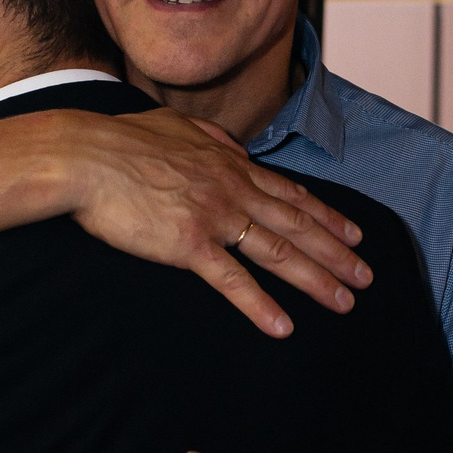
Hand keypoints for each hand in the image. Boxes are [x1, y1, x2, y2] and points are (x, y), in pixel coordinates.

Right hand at [65, 110, 369, 339]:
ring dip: (316, 279)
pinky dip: (261, 305)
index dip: (326, 216)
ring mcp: (214, 216)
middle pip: (296, 225)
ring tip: (344, 302)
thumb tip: (232, 147)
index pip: (290, 194)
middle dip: (336, 252)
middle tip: (367, 276)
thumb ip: (211, 139)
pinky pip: (232, 281)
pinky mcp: (188, 244)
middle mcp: (232, 189)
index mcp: (229, 163)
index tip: (354, 234)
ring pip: (278, 252)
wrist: (85, 155)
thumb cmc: (120, 140)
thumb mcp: (176, 126)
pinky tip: (283, 326)